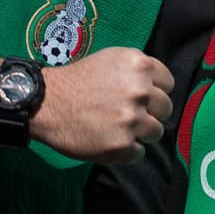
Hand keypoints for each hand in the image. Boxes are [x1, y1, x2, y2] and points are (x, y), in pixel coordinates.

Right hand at [33, 46, 174, 163]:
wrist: (46, 103)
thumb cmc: (79, 80)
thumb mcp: (112, 60)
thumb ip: (139, 72)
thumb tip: (158, 88)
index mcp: (140, 66)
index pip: (168, 84)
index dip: (156, 92)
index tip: (143, 98)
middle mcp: (141, 91)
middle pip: (165, 109)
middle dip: (151, 113)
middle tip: (130, 115)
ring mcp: (132, 119)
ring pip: (156, 132)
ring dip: (141, 134)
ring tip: (120, 130)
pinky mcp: (122, 144)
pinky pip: (139, 153)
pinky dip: (127, 151)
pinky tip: (110, 141)